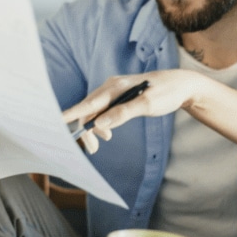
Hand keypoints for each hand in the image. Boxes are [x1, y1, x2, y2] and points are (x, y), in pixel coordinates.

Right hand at [61, 70, 208, 153]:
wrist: (182, 85)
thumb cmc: (166, 92)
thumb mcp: (147, 105)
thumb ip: (123, 113)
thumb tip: (100, 124)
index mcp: (116, 86)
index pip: (88, 102)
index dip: (71, 114)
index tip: (55, 122)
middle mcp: (111, 87)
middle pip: (88, 109)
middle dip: (86, 129)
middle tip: (93, 150)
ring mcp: (115, 91)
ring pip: (94, 111)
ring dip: (94, 128)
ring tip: (102, 144)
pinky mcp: (119, 98)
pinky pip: (103, 111)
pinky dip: (101, 124)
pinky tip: (107, 134)